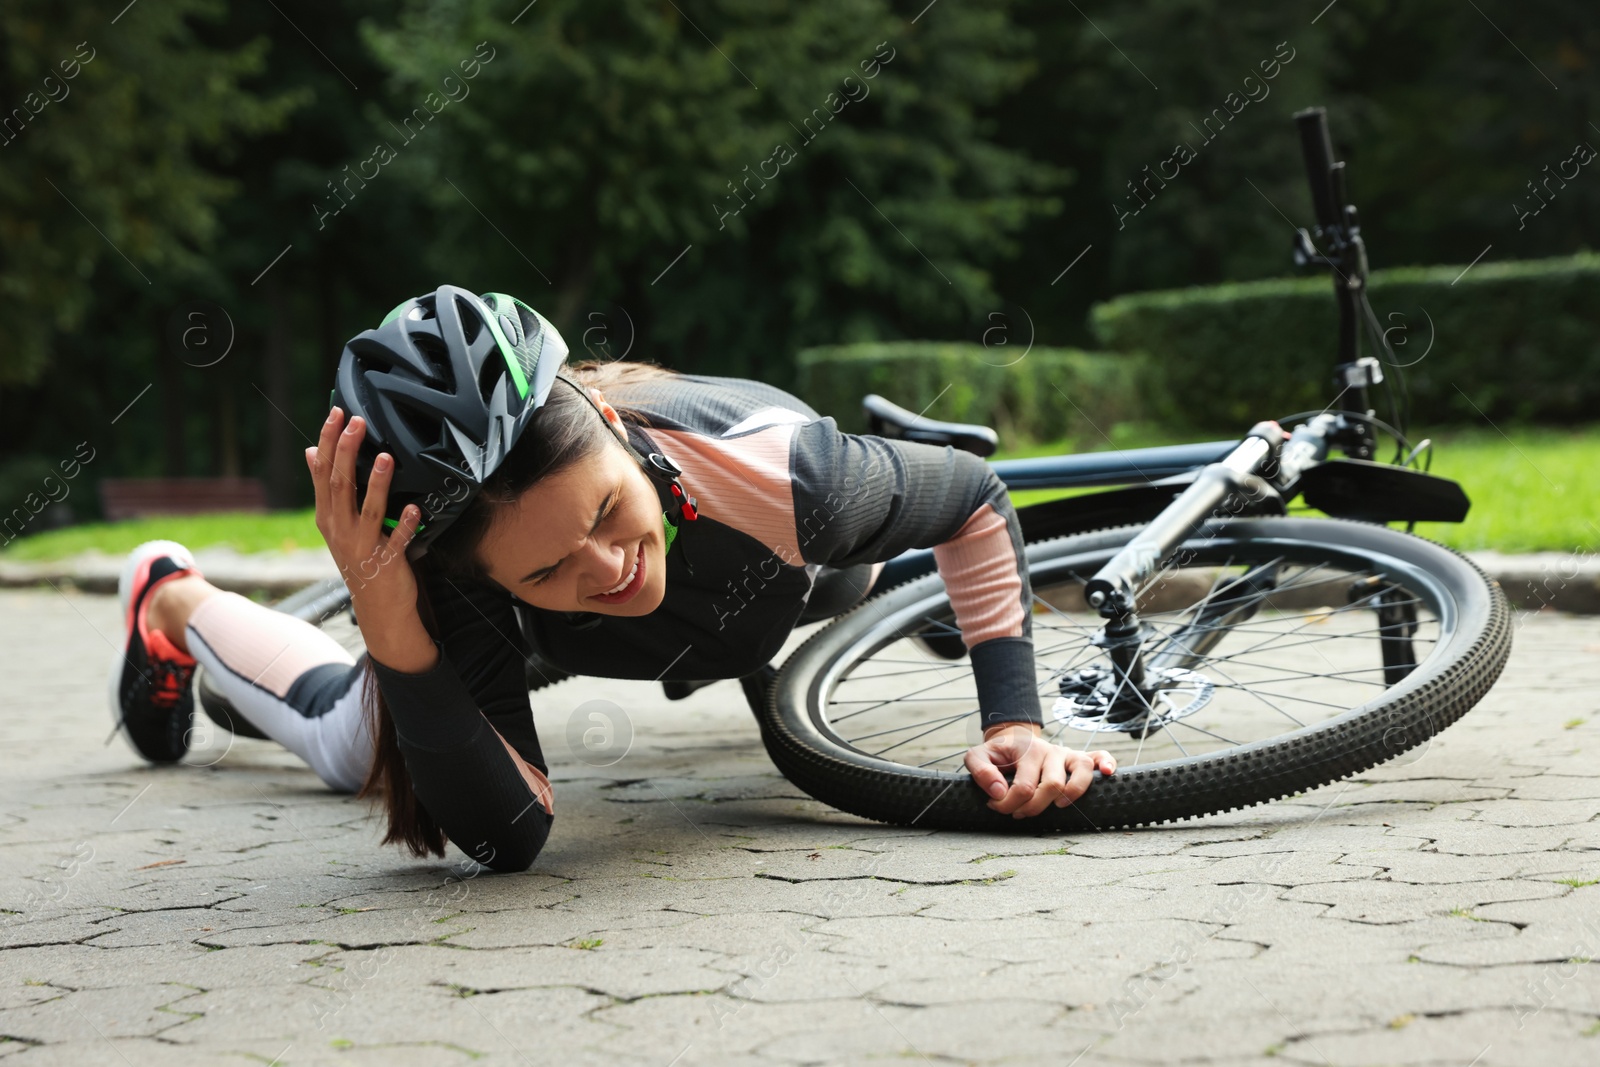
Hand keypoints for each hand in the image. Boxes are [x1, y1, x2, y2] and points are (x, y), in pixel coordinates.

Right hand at [307, 407, 432, 669]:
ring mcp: (362, 546)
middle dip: (347, 451)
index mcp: (328, 516)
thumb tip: (311, 452)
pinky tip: (414, 508)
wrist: (378, 607)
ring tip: (385, 457)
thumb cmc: (360, 556)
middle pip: (340, 485)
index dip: (328, 441)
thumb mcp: (336, 522)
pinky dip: (404, 525)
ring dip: (376, 484)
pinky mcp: (386, 563)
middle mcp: (340, 530)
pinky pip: (396, 541)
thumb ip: (326, 488)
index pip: (322, 472)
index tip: (336, 413)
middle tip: (358, 421)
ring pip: (367, 510)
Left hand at [965, 722, 1115, 817]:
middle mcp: (1051, 750)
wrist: (1014, 739)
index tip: (996, 806)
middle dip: (1034, 807)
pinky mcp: (1080, 757)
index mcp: (1027, 750)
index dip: (1009, 804)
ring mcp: (1067, 754)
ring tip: (1056, 806)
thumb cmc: (998, 754)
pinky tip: (1108, 773)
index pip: (1024, 786)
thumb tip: (998, 791)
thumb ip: (980, 771)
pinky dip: (1107, 763)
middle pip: (1053, 785)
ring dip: (1071, 794)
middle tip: (1018, 813)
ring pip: (1081, 772)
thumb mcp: (978, 757)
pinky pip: (1099, 756)